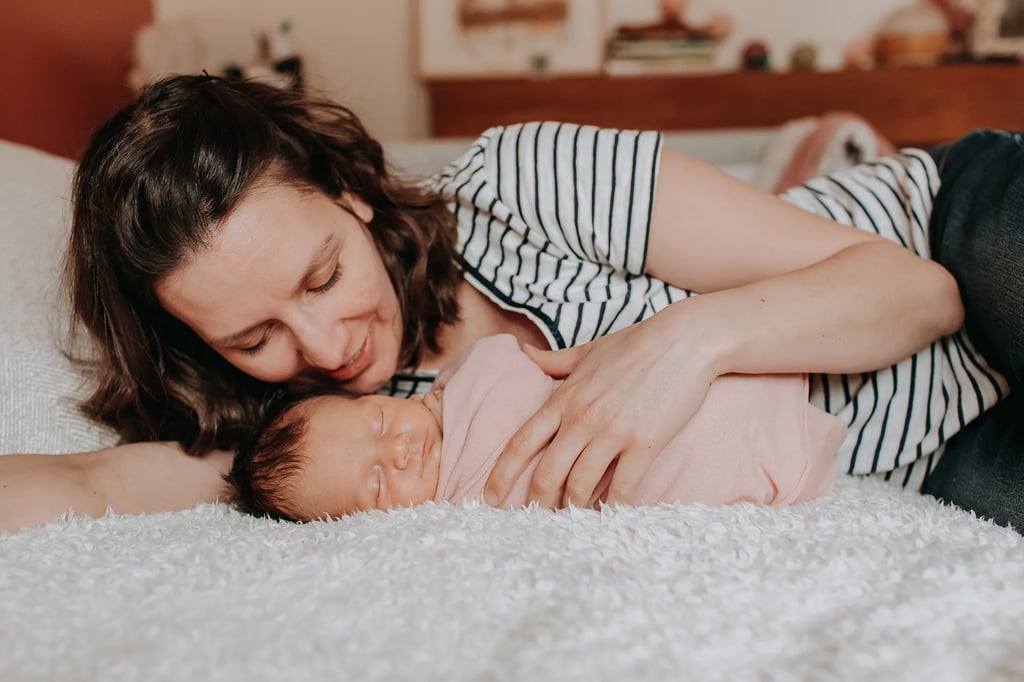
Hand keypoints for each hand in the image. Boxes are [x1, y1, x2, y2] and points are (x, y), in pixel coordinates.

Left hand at [484, 305, 719, 507]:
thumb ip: (554, 360)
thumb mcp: (588, 350)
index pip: (522, 442)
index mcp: (564, 398)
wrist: (685, 340)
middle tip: (534, 520)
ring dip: (573, 509)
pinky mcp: (644, 444)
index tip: (489, 496)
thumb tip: (524, 353)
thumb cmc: (638, 342)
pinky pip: (622, 488)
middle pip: (547, 473)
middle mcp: (582, 419)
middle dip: (537, 502)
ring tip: (571, 521)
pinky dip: (613, 508)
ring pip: (580, 486)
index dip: (502, 473)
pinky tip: (610, 516)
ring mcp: (613, 433)